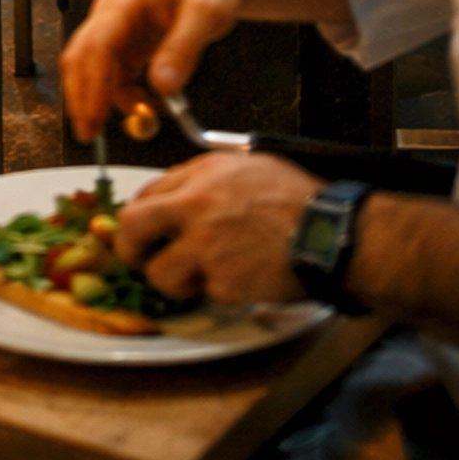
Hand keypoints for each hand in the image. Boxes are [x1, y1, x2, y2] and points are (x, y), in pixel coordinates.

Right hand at [61, 0, 252, 139]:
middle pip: (81, 57)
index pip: (97, 44)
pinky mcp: (126, 42)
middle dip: (83, 96)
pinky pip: (111, 73)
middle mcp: (113, 14)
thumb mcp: (205, 13)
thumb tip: (162, 86)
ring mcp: (117, 28)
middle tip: (91, 132)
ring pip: (93, 69)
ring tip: (138, 117)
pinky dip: (118, 94)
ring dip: (103, 98)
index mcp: (126, 0)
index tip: (94, 114)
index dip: (91, 82)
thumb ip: (183, 49)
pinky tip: (139, 105)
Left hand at [114, 154, 319, 304]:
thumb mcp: (244, 165)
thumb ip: (202, 178)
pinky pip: (206, 293)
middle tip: (139, 259)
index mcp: (199, 176)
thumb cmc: (293, 197)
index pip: (144, 195)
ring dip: (175, 280)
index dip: (138, 217)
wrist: (328, 234)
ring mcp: (207, 249)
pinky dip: (219, 291)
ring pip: (160, 274)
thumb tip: (174, 195)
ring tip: (202, 274)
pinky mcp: (224, 285)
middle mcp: (195, 209)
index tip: (139, 230)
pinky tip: (242, 277)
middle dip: (129, 249)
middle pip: (132, 230)